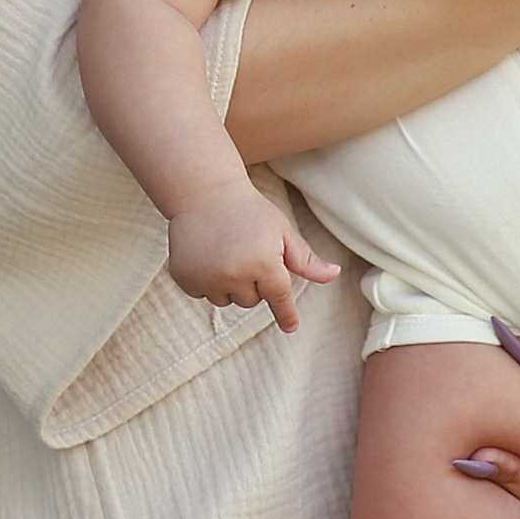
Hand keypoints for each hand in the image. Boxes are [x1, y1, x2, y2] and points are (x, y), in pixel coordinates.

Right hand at [166, 185, 340, 332]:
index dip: (287, 314)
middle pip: (251, 300)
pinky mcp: (185, 279)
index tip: (291, 326)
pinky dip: (206, 280)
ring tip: (224, 251)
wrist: (203, 192)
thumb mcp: (282, 231)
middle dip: (253, 282)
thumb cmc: (249, 210)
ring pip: (227, 299)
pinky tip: (206, 254)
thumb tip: (334, 274)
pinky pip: (202, 293)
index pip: (280, 298)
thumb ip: (305, 260)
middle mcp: (235, 275)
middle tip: (245, 249)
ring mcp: (207, 278)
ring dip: (229, 283)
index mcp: (264, 263)